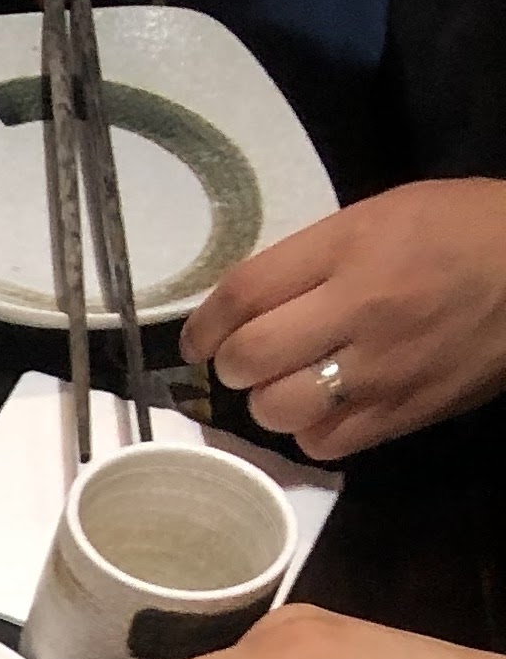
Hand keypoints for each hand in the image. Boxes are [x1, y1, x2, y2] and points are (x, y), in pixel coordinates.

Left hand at [182, 181, 505, 458]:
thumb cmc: (461, 231)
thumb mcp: (382, 215)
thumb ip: (313, 258)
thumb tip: (247, 306)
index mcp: (350, 247)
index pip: (245, 293)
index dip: (205, 324)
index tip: (198, 340)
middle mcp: (358, 308)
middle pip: (250, 358)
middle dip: (234, 364)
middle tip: (248, 359)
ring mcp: (379, 368)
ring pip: (277, 409)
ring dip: (268, 401)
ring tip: (288, 384)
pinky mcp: (400, 413)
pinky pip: (321, 443)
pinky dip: (310, 432)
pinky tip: (325, 410)